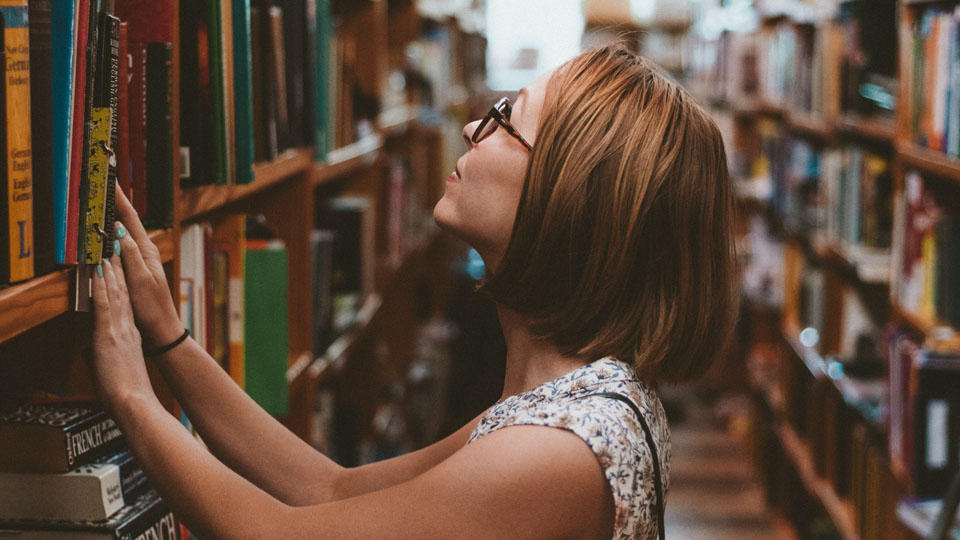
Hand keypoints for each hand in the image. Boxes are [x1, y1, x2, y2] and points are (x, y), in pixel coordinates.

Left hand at [90, 256, 157, 412]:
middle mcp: (127, 328)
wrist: (133, 402)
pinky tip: (100, 271)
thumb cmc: (126, 394)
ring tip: (109, 252)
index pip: (125, 305)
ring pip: (115, 293)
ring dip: (111, 271)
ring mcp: (118, 329)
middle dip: (119, 270)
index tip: (118, 268)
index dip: (122, 285)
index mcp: (131, 337)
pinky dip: (102, 286)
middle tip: (116, 250)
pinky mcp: (108, 334)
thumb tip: (90, 352)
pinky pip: (105, 304)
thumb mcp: (115, 370)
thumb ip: (102, 356)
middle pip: (123, 293)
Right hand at [113, 185, 181, 347]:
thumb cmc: (152, 308)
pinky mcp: (135, 269)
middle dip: (115, 201)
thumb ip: (130, 255)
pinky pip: (121, 246)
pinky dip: (113, 235)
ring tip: (101, 200)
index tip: (110, 181)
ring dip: (114, 216)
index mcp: (147, 251)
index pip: (131, 219)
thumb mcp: (140, 280)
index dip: (120, 199)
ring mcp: (141, 260)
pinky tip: (105, 233)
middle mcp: (145, 251)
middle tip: (102, 184)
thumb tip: (119, 231)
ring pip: (124, 232)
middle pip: (128, 221)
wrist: (162, 329)